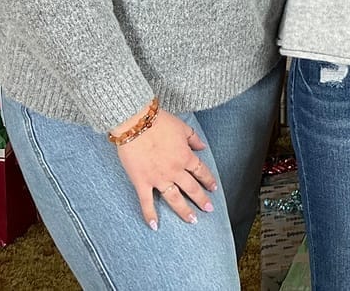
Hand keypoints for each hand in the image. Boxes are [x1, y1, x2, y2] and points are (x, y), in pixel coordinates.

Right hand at [113, 106, 218, 229]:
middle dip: (201, 200)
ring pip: (174, 199)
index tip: (213, 188)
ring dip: (184, 211)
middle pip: (191, 188)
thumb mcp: (182, 127)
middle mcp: (174, 170)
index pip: (201, 171)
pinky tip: (154, 226)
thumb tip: (203, 146)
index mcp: (185, 156)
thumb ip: (194, 138)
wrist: (136, 123)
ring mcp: (158, 178)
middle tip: (209, 210)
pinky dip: (150, 215)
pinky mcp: (142, 182)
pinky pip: (146, 202)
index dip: (208, 180)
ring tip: (192, 220)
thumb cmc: (159, 122)